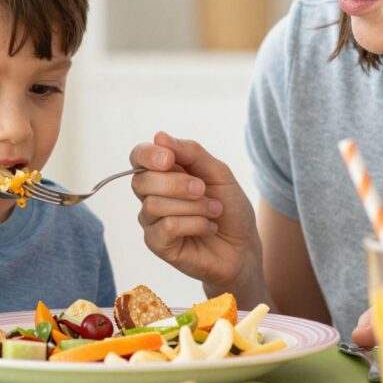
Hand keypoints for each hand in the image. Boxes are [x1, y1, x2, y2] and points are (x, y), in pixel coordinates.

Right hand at [130, 131, 262, 292]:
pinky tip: (209, 227)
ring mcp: (152, 221)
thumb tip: (159, 136)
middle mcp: (152, 195)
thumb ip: (191, 153)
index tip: (169, 159)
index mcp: (164, 173)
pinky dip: (195, 223)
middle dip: (177, 183)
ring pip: (155, 204)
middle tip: (203, 189)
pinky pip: (166, 226)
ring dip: (193, 206)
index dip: (148, 155)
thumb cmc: (230, 208)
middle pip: (141, 180)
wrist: (243, 246)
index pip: (139, 156)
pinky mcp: (157, 244)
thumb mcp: (218, 173)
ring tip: (214, 211)